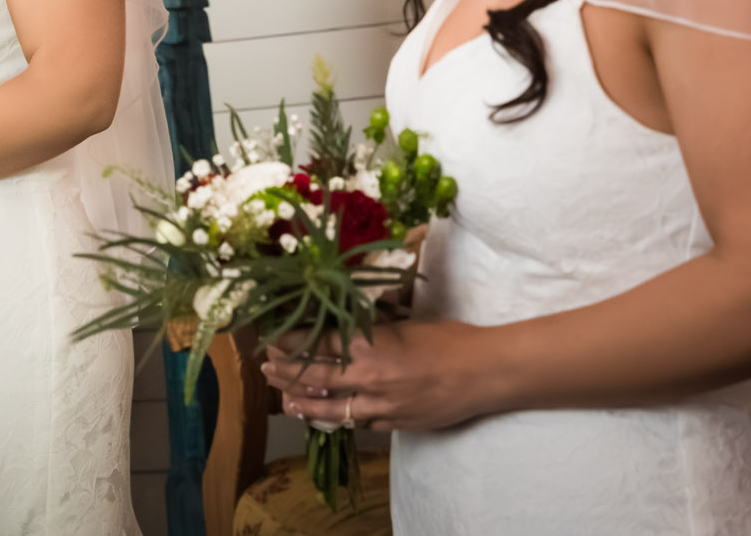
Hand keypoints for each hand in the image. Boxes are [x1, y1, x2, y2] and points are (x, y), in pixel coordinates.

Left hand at [260, 320, 497, 432]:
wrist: (484, 372)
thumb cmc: (448, 340)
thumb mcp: (401, 325)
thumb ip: (369, 332)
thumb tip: (342, 329)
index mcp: (368, 344)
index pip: (316, 344)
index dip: (289, 342)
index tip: (272, 339)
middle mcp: (368, 377)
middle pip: (314, 377)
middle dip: (285, 373)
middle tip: (266, 368)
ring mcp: (380, 405)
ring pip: (330, 408)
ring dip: (304, 403)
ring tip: (285, 401)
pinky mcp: (394, 425)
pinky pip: (358, 422)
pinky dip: (339, 418)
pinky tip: (326, 416)